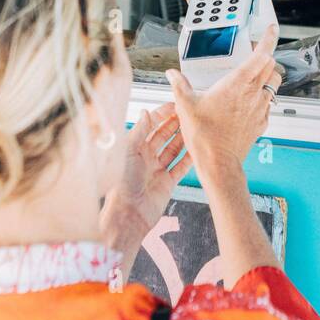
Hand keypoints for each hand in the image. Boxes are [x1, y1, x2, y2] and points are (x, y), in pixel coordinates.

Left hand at [99, 102, 190, 252]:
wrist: (129, 214)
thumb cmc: (122, 184)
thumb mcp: (129, 152)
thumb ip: (139, 131)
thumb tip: (145, 111)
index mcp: (134, 148)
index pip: (150, 125)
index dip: (162, 114)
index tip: (175, 106)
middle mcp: (146, 157)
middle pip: (163, 135)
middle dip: (175, 124)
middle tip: (188, 114)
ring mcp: (157, 170)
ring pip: (173, 150)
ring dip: (183, 139)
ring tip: (195, 128)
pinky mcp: (167, 183)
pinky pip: (180, 167)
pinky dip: (189, 158)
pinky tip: (196, 149)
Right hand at [165, 24, 281, 179]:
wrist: (219, 164)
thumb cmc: (204, 136)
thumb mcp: (185, 106)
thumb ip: (179, 85)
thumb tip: (172, 74)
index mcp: (237, 84)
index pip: (261, 55)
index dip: (268, 39)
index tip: (270, 30)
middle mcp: (253, 94)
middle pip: (271, 66)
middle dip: (265, 56)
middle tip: (253, 54)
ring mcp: (260, 108)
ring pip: (274, 83)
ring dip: (267, 75)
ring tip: (254, 76)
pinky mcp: (261, 122)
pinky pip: (269, 103)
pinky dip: (264, 96)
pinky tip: (249, 100)